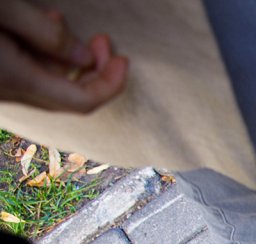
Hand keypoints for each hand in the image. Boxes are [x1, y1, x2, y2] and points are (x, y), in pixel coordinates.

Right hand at [0, 1, 127, 112]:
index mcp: (17, 80)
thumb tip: (86, 59)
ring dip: (65, 61)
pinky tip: (37, 32)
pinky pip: (26, 78)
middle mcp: (8, 93)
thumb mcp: (4, 9)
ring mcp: (0, 89)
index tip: (123, 60)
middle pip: (68, 98)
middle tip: (101, 39)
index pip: (82, 101)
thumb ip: (47, 33)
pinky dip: (42, 59)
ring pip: (46, 87)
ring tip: (61, 23)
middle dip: (93, 70)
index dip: (110, 84)